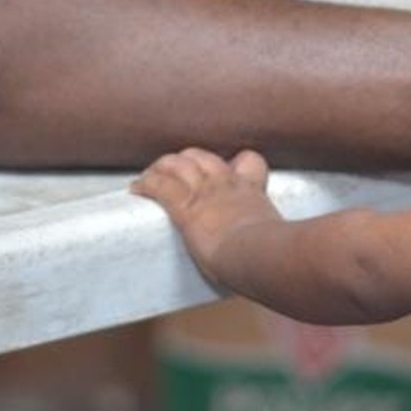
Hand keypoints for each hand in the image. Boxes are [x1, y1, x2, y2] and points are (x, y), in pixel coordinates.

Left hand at [132, 147, 278, 268]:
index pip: (249, 161)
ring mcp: (204, 193)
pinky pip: (160, 187)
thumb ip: (269, 233)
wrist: (258, 254)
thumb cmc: (269, 253)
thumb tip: (271, 250)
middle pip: (202, 156)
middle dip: (186, 159)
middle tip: (174, 169)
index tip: (227, 169)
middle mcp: (226, 185)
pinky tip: (137, 188)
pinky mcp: (185, 209)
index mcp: (249, 191)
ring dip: (161, 167)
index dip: (235, 162)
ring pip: (177, 165)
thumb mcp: (274, 234)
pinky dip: (146, 184)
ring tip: (150, 174)